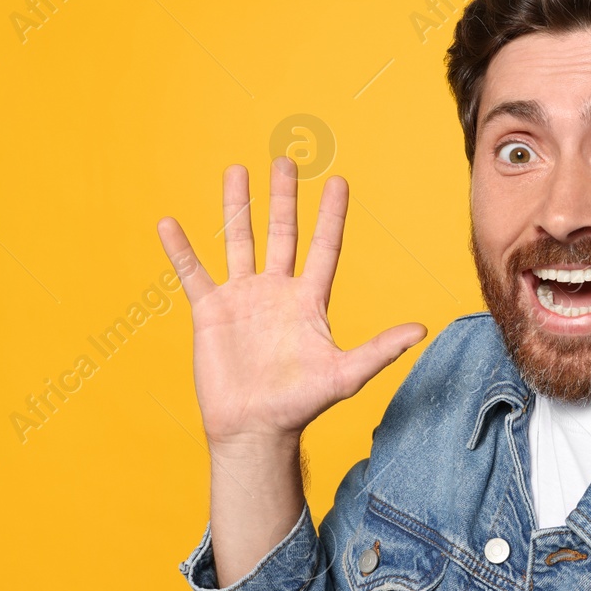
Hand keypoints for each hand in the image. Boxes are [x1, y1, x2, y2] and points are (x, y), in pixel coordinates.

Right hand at [157, 159, 426, 450]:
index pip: (323, 246)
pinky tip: (169, 223)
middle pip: (282, 233)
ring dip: (238, 206)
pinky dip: (180, 249)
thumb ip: (381, 349)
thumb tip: (422, 329)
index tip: (338, 182)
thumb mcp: (346, 374)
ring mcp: (242, 298)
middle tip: (285, 160)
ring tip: (236, 170)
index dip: (331, 216)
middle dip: (284, 197)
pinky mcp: (210, 311)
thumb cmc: (300, 405)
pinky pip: (193, 273)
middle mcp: (276, 291)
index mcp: (309, 301)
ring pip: (239, 240)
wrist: (255, 429)